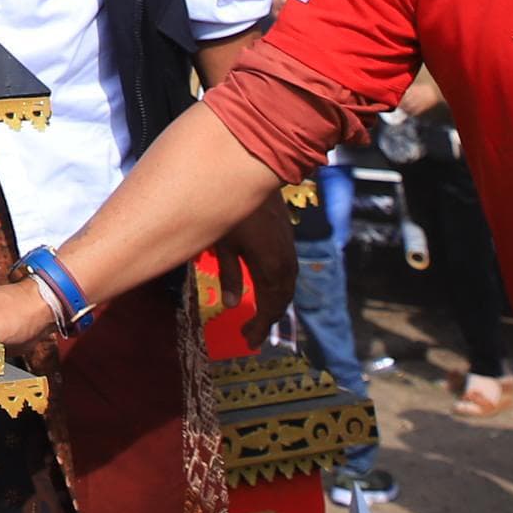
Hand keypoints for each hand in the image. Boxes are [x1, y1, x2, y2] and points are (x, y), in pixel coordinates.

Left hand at [226, 200, 299, 353]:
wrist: (252, 170)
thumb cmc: (231, 206)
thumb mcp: (223, 242)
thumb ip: (230, 274)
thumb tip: (234, 305)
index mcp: (272, 265)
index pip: (271, 306)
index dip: (261, 326)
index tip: (249, 342)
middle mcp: (286, 260)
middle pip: (281, 298)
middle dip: (267, 318)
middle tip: (251, 335)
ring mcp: (288, 248)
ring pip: (286, 285)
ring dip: (273, 303)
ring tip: (257, 318)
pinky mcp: (285, 238)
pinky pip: (285, 271)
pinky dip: (276, 286)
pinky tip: (263, 290)